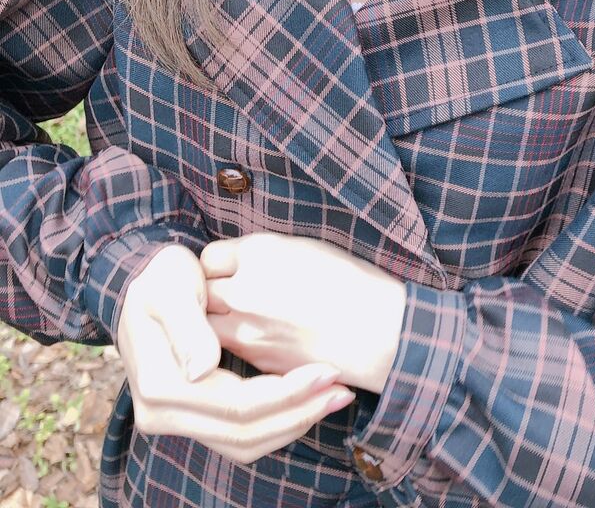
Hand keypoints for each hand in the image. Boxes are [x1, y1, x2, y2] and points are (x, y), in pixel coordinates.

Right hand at [116, 243, 354, 464]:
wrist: (140, 285)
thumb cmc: (160, 279)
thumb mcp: (169, 289)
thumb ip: (188, 328)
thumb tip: (203, 369)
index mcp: (161, 385)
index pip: (235, 403)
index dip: (286, 392)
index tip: (326, 370)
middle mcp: (162, 414)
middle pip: (243, 431)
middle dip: (298, 412)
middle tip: (341, 388)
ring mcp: (175, 421)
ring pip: (244, 443)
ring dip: (292, 424)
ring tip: (334, 396)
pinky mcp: (192, 419)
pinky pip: (239, 437)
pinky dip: (276, 425)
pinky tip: (307, 403)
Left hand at [199, 233, 406, 392]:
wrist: (377, 331)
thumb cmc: (350, 281)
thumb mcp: (306, 248)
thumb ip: (262, 253)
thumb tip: (237, 262)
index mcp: (258, 254)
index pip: (209, 257)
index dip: (220, 263)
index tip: (231, 267)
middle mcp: (244, 291)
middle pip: (201, 292)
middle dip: (212, 292)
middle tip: (230, 293)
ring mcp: (247, 331)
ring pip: (208, 326)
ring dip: (218, 321)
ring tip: (243, 316)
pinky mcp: (257, 362)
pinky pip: (231, 350)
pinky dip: (238, 344)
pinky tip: (263, 335)